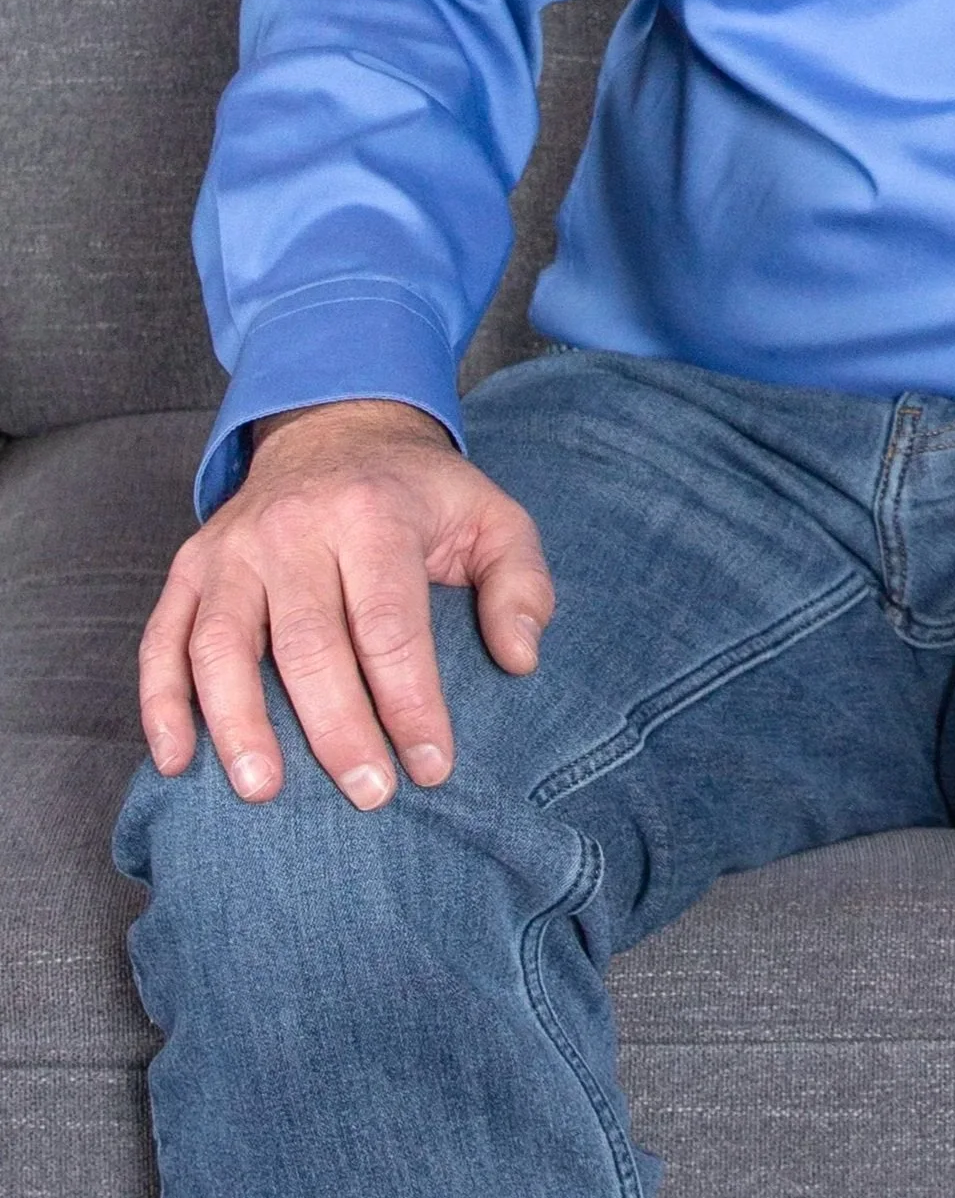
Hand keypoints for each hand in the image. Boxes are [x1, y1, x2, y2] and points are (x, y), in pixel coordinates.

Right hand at [138, 398, 554, 812]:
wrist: (337, 430)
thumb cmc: (419, 496)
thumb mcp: (492, 517)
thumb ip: (520, 584)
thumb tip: (520, 658)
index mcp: (373, 513)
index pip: (389, 624)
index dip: (411, 703)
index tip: (434, 767)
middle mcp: (295, 526)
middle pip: (308, 643)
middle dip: (339, 729)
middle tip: (369, 796)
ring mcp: (234, 547)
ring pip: (222, 644)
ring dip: (238, 724)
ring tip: (265, 792)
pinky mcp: (192, 567)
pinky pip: (163, 638)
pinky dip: (163, 702)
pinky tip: (177, 761)